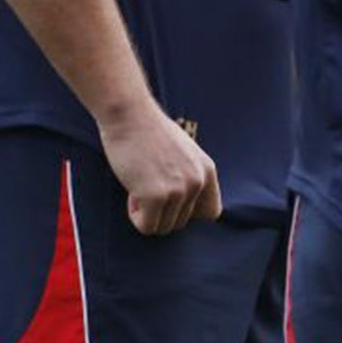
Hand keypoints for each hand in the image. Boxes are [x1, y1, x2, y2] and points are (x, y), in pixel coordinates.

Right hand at [100, 104, 222, 235]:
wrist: (130, 116)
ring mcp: (179, 190)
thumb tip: (185, 204)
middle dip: (161, 210)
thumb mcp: (184, 153)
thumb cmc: (150, 132)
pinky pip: (147, 226)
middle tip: (147, 185)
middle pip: (182, 222)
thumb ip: (190, 175)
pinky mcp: (156, 196)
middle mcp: (198, 182)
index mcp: (207, 170)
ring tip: (140, 186)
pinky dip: (136, 217)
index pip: (211, 213)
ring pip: (163, 227)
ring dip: (147, 213)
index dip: (188, 212)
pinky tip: (132, 193)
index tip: (171, 200)